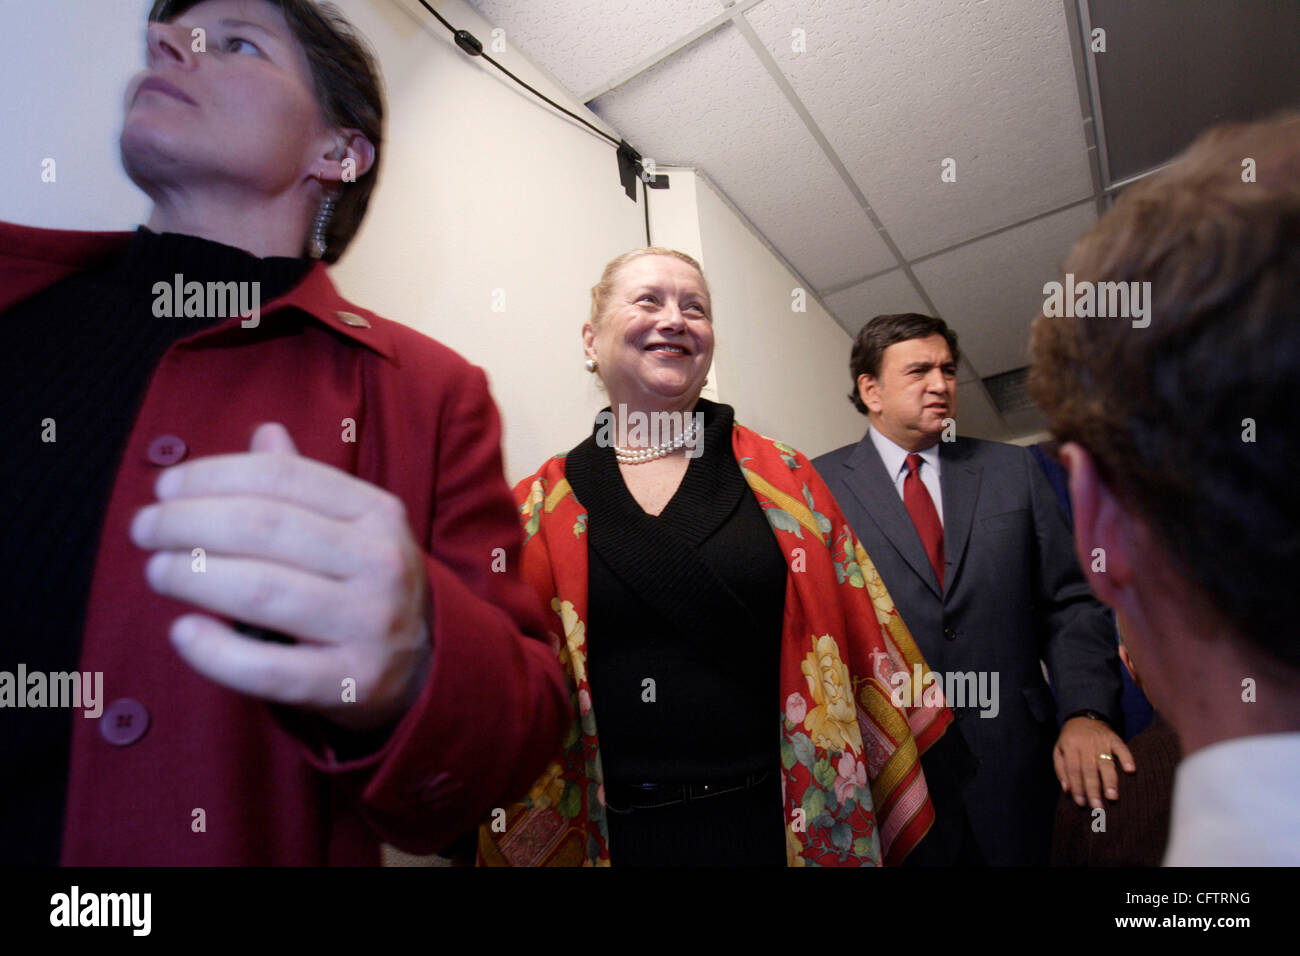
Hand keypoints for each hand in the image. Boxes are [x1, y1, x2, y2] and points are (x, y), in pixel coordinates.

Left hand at [130, 423, 431, 731]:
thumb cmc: (368, 586)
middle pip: (264, 527)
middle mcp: (380, 562)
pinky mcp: (353, 681)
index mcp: (377, 512)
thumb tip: (264, 434)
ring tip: (158, 571)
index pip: (283, 477)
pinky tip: (184, 632)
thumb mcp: (354, 528)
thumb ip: (306, 486)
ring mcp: (370, 623)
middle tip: (144, 529)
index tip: (166, 488)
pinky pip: (269, 668)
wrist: (429, 666)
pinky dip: (215, 651)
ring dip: (192, 576)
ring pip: (262, 590)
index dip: (213, 476)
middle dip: (188, 521)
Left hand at [1054, 716, 1135, 808]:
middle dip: (1093, 790)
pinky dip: (1127, 758)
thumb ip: (1061, 769)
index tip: (1082, 803)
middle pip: (1089, 769)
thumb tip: (1067, 790)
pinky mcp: (1114, 738)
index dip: (1077, 787)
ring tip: (1113, 797)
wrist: (1083, 716)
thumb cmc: (1070, 739)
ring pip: (1106, 762)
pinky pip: (1122, 748)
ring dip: (1110, 780)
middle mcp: (1086, 744)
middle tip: (1097, 807)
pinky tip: (1130, 770)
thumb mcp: (1059, 750)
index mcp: (1070, 747)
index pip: (1073, 770)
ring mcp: (1101, 741)